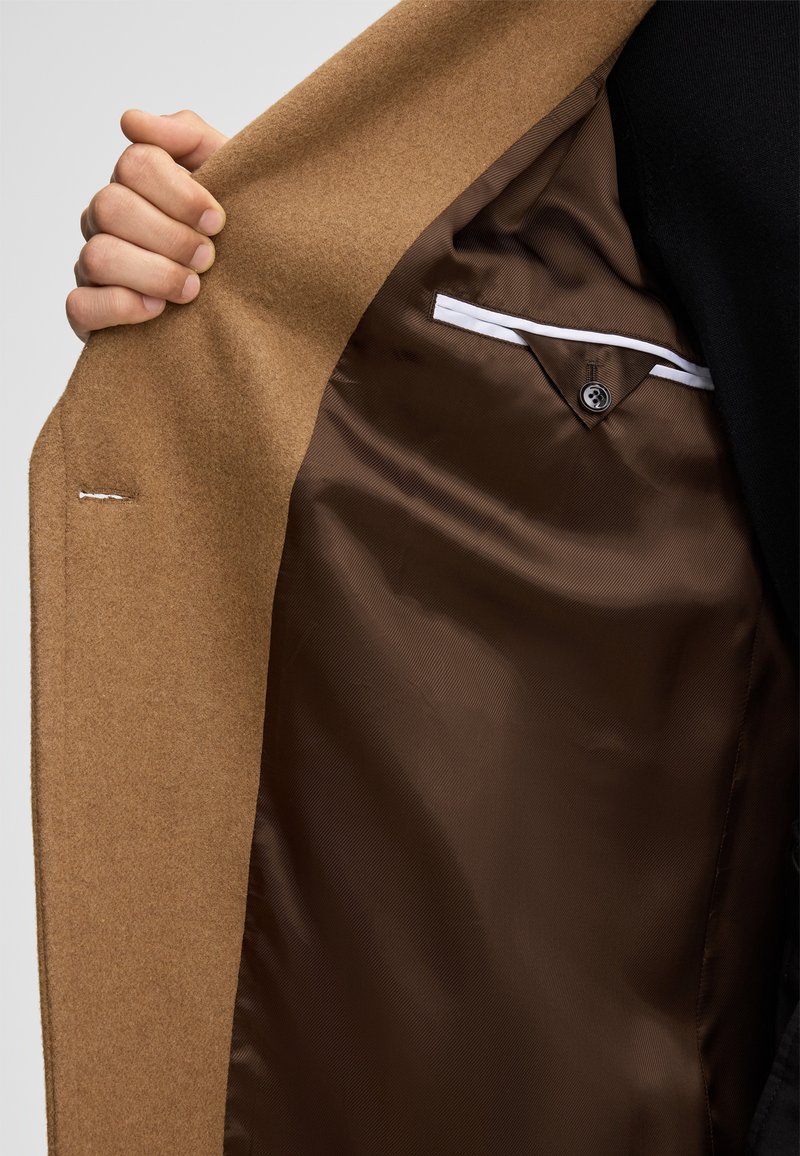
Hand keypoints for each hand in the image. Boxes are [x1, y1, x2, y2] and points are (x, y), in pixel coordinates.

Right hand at [67, 109, 228, 341]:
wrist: (250, 304)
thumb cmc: (235, 240)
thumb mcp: (229, 181)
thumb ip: (190, 138)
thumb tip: (131, 122)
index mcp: (136, 184)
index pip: (135, 163)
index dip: (179, 193)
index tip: (217, 220)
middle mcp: (106, 220)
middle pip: (111, 206)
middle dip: (169, 236)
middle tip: (207, 258)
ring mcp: (92, 266)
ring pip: (98, 256)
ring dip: (153, 274)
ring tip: (192, 288)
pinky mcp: (89, 312)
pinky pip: (81, 305)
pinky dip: (121, 307)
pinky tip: (158, 310)